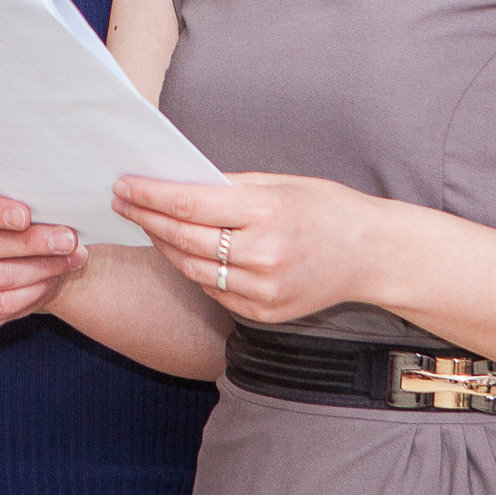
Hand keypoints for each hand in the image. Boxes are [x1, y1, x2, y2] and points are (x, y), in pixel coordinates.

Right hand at [0, 185, 85, 329]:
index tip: (26, 216)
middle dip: (32, 242)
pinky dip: (29, 294)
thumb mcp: (17, 201)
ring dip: (40, 268)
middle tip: (68, 239)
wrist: (12, 253)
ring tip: (70, 258)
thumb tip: (59, 204)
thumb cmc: (17, 220)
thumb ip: (27, 200)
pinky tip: (52, 281)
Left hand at [112, 172, 385, 324]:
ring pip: (192, 269)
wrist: (372, 255)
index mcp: (267, 213)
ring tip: (148, 224)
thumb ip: (228, 186)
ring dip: (164, 246)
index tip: (124, 185)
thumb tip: (176, 182)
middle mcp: (264, 255)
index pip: (190, 204)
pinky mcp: (264, 312)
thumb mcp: (280, 183)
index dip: (150, 195)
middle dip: (146, 218)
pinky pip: (214, 290)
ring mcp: (264, 289)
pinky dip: (194, 270)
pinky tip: (184, 251)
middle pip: (184, 238)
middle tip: (123, 202)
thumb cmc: (326, 208)